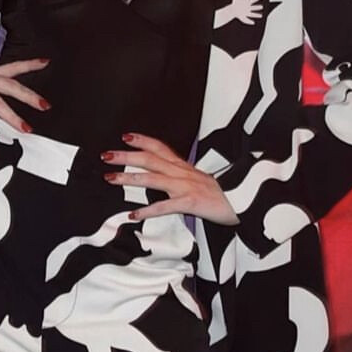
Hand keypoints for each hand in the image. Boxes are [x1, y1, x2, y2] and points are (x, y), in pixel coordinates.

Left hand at [101, 133, 239, 225]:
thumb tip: (163, 178)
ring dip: (129, 178)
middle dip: (126, 156)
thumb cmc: (222, 194)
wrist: (244, 203)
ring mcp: (186, 186)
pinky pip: (165, 206)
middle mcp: (182, 172)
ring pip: (152, 178)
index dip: (142, 140)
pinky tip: (133, 214)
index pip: (160, 147)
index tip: (125, 136)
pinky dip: (147, 210)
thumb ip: (180, 178)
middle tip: (106, 156)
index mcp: (184, 167)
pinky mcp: (190, 202)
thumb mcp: (199, 180)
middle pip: (149, 159)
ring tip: (110, 179)